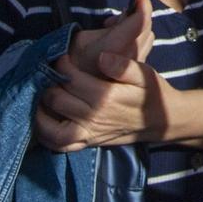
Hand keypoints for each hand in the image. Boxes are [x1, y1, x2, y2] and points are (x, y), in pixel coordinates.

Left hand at [37, 0, 176, 151]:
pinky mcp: (89, 143)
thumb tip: (102, 57)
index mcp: (106, 96)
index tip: (61, 55)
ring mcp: (90, 133)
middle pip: (57, 99)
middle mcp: (94, 117)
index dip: (62, 64)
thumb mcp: (145, 73)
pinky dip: (46, 136)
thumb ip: (124, 65)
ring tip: (40, 95)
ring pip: (53, 128)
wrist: (162, 121)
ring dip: (40, 112)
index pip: (72, 78)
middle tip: (48, 72)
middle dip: (48, 83)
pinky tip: (42, 121)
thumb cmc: (152, 93)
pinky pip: (61, 146)